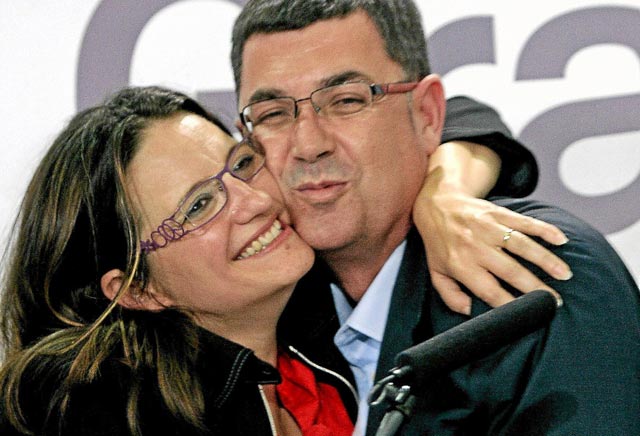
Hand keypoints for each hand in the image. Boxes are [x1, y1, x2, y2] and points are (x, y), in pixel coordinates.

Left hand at [413, 187, 570, 314]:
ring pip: (522, 245)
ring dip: (546, 260)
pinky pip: (525, 222)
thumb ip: (451, 296)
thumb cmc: (440, 244)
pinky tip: (561, 240)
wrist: (437, 205)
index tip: (530, 316)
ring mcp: (488, 228)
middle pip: (510, 271)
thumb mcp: (437, 273)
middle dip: (535, 288)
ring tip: (565, 275)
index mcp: (460, 265)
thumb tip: (470, 312)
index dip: (510, 305)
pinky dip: (544, 229)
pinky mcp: (498, 213)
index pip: (489, 290)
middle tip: (555, 302)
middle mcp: (475, 246)